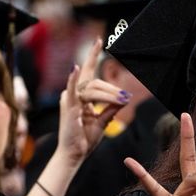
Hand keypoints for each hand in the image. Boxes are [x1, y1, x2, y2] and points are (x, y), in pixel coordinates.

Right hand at [56, 38, 129, 166]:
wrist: (75, 155)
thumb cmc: (85, 139)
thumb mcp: (103, 122)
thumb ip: (110, 109)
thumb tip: (122, 100)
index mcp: (79, 96)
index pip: (89, 73)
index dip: (93, 56)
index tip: (99, 40)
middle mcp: (72, 95)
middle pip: (96, 82)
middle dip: (113, 89)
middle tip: (126, 97)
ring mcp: (69, 100)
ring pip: (93, 88)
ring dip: (110, 94)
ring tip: (122, 100)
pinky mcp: (68, 108)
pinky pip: (72, 91)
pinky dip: (73, 79)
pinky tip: (76, 68)